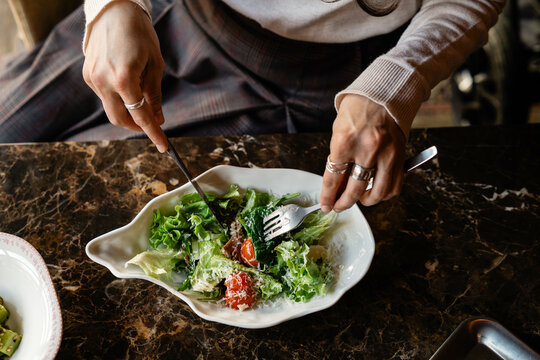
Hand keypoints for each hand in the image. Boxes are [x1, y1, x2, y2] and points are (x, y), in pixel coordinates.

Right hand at [82, 0, 167, 151]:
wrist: (114, 10)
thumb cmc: (140, 35)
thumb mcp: (155, 65)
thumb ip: (154, 95)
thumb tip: (158, 119)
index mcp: (124, 79)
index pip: (140, 116)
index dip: (153, 133)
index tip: (163, 146)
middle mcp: (104, 82)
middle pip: (120, 119)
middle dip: (137, 126)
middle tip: (153, 123)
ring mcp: (92, 79)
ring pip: (111, 109)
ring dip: (127, 111)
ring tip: (141, 96)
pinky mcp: (87, 75)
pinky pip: (104, 96)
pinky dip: (118, 98)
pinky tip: (127, 84)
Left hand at [320, 94, 405, 211]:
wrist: (382, 95)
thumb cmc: (356, 111)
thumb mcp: (338, 132)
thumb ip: (337, 159)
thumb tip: (336, 186)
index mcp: (345, 141)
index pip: (334, 178)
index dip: (328, 196)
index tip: (326, 205)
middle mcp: (367, 149)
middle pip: (355, 190)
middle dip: (343, 203)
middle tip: (338, 206)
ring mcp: (387, 154)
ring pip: (379, 193)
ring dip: (366, 201)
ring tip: (358, 198)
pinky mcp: (400, 156)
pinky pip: (394, 185)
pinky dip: (385, 193)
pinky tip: (375, 189)